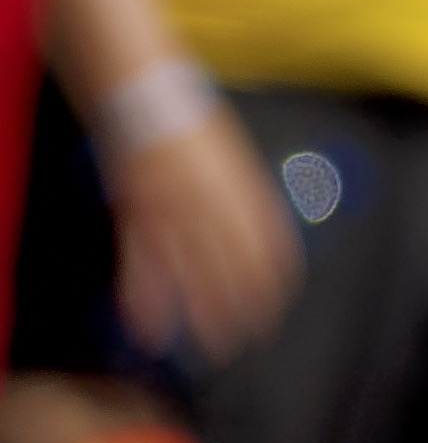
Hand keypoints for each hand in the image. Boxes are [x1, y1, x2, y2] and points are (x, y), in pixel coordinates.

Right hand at [108, 96, 298, 360]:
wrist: (149, 96)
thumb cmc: (194, 129)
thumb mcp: (232, 160)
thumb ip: (244, 199)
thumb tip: (261, 236)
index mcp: (244, 188)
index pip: (270, 246)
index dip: (273, 282)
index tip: (275, 309)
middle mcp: (215, 203)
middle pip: (235, 268)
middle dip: (243, 309)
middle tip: (248, 340)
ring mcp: (175, 209)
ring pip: (194, 274)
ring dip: (205, 315)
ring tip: (215, 347)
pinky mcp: (138, 213)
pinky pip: (144, 266)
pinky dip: (149, 302)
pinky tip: (155, 330)